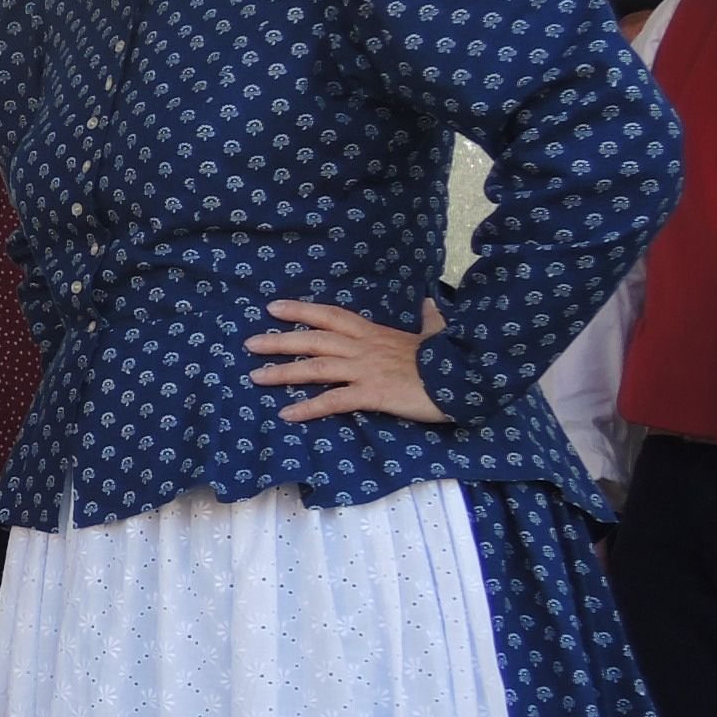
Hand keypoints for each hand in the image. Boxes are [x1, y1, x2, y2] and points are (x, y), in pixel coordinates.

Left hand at [249, 297, 451, 425]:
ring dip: (283, 372)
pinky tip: (287, 413)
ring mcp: (365, 371)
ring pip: (316, 369)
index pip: (330, 316)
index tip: (273, 308)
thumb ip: (429, 319)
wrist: (466, 377)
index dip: (301, 310)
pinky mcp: (372, 394)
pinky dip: (308, 407)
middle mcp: (363, 348)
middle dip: (279, 340)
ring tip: (256, 377)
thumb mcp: (437, 333)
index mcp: (374, 333)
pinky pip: (334, 401)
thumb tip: (430, 303)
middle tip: (250, 343)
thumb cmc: (451, 358)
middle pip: (313, 340)